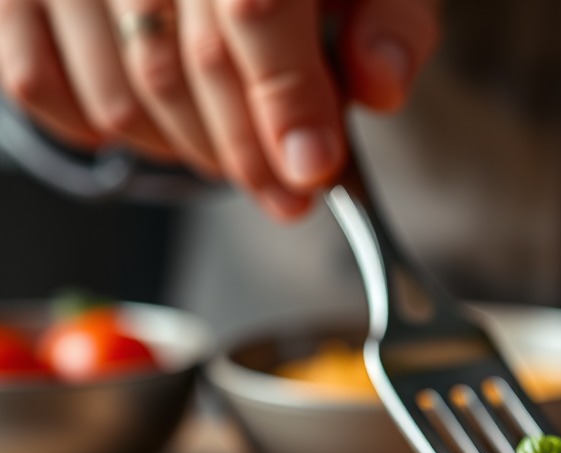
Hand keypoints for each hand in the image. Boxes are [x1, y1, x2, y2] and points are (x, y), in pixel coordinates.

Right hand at [0, 0, 438, 217]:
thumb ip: (391, 20)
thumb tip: (380, 86)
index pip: (252, 8)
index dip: (286, 103)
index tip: (314, 172)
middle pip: (181, 70)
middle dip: (247, 156)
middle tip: (291, 195)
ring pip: (118, 98)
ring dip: (186, 153)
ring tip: (232, 151)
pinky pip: (39, 89)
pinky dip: (98, 132)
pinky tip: (158, 127)